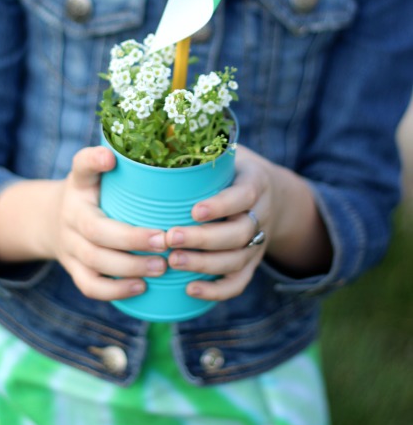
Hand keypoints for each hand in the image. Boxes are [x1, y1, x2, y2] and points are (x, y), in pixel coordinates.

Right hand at [0, 146, 168, 301]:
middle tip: (165, 240)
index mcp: (79, 185)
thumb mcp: (96, 171)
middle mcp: (70, 215)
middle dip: (131, 238)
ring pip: (95, 261)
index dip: (94, 161)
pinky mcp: (72, 269)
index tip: (111, 158)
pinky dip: (114, 291)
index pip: (81, 167)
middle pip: (96, 230)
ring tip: (161, 267)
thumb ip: (117, 161)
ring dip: (129, 267)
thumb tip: (148, 148)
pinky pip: (89, 285)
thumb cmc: (91, 193)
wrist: (52, 220)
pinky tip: (141, 288)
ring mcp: (69, 245)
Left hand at [165, 144, 330, 301]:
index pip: (243, 196)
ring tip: (173, 262)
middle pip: (239, 233)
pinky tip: (190, 290)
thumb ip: (198, 146)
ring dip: (205, 265)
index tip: (193, 210)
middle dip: (204, 239)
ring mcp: (258, 242)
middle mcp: (260, 214)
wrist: (273, 195)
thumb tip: (153, 132)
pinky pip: (239, 283)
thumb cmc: (232, 169)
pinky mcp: (252, 263)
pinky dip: (217, 291)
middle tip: (169, 238)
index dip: (220, 205)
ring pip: (237, 260)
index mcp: (255, 182)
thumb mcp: (225, 151)